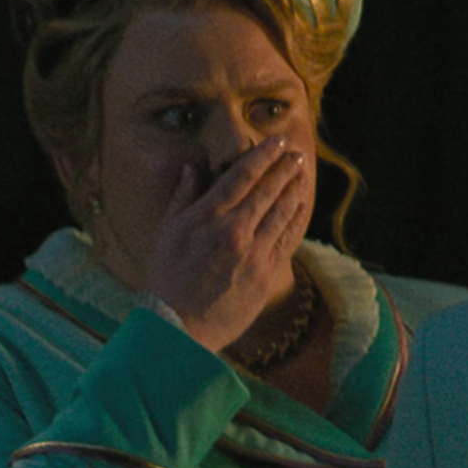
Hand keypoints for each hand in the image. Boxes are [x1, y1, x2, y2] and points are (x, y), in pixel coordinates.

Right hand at [139, 138, 312, 351]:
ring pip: (282, 212)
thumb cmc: (167, 278)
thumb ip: (183, 196)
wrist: (179, 326)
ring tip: (301, 173)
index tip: (275, 142)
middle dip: (283, 167)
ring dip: (294, 189)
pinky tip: (301, 206)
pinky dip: (297, 219)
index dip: (262, 155)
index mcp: (208, 217)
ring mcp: (254, 253)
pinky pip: (287, 239)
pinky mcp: (266, 274)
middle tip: (294, 153)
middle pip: (267, 189)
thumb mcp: (166, 232)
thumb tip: (194, 167)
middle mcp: (234, 231)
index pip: (242, 176)